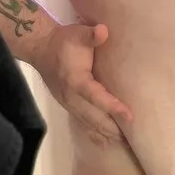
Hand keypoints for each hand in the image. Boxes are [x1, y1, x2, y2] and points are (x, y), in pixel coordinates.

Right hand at [32, 22, 131, 138]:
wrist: (41, 48)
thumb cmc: (63, 40)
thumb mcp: (76, 33)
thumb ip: (90, 35)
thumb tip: (103, 31)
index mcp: (76, 80)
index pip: (96, 96)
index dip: (112, 107)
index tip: (129, 116)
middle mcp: (71, 97)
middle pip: (94, 117)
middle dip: (113, 128)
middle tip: (133, 138)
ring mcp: (68, 104)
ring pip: (88, 123)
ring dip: (106, 133)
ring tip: (125, 143)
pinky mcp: (68, 106)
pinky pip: (83, 123)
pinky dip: (95, 133)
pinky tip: (107, 141)